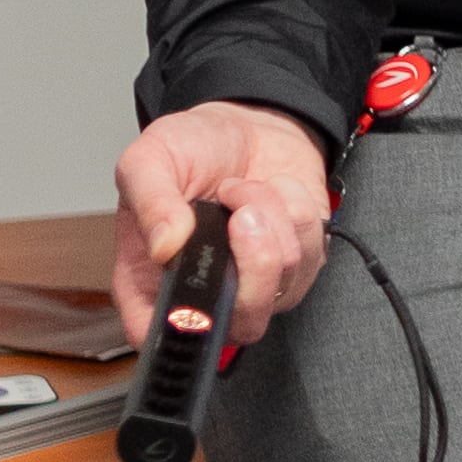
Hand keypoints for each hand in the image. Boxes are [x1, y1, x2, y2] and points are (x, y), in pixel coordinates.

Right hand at [113, 104, 334, 343]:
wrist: (243, 123)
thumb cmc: (190, 149)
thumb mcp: (150, 158)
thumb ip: (150, 199)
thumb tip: (166, 245)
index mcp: (152, 280)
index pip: (159, 338)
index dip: (180, 329)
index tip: (195, 293)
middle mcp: (206, 294)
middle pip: (241, 324)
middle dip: (252, 259)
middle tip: (237, 209)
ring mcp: (257, 286)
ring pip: (282, 278)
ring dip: (268, 215)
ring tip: (242, 191)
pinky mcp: (298, 266)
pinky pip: (312, 250)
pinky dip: (294, 208)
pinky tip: (270, 194)